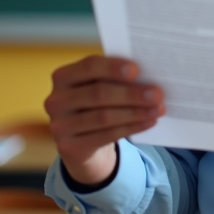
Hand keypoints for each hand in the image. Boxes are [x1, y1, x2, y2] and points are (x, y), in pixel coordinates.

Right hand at [44, 55, 164, 186]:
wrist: (80, 142)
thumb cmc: (95, 104)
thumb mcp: (98, 87)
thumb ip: (114, 79)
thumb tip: (148, 75)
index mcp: (63, 76)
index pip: (89, 66)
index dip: (113, 67)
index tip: (137, 70)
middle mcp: (56, 100)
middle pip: (98, 93)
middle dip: (131, 94)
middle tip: (157, 94)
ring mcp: (59, 125)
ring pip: (104, 117)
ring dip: (135, 112)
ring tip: (158, 109)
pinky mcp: (68, 147)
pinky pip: (106, 136)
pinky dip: (131, 128)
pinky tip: (149, 122)